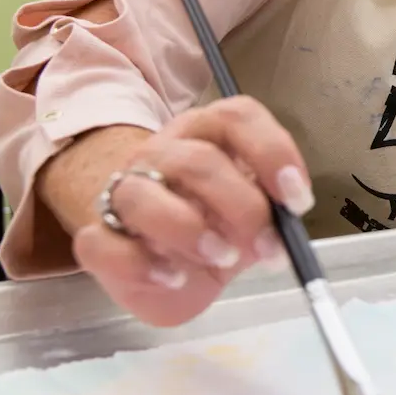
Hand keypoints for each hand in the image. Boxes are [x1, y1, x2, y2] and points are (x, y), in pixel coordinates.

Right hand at [38, 99, 313, 327]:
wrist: (150, 253)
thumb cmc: (210, 224)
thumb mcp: (251, 213)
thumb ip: (272, 209)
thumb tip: (290, 219)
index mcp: (205, 134)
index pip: (236, 117)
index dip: (272, 153)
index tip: (298, 201)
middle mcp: (161, 154)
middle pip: (198, 161)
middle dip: (242, 206)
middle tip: (269, 247)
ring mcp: (122, 193)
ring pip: (141, 194)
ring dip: (189, 229)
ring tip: (222, 258)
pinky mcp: (97, 239)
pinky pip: (101, 242)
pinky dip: (141, 264)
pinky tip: (173, 277)